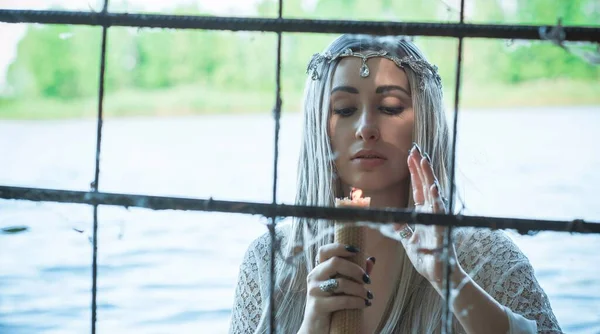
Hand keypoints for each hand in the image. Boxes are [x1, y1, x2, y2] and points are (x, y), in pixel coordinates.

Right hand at [298, 243, 375, 333]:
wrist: (317, 329)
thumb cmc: (332, 305)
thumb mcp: (343, 287)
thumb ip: (355, 273)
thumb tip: (371, 259)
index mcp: (319, 269)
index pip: (325, 251)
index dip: (340, 247)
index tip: (357, 250)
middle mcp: (314, 277)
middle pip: (335, 263)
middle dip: (355, 269)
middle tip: (368, 279)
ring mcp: (314, 291)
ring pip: (340, 283)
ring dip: (359, 289)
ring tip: (368, 295)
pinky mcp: (318, 306)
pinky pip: (341, 301)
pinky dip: (357, 302)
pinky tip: (365, 304)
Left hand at [393, 143, 464, 292]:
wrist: (436, 273)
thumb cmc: (425, 256)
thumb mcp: (407, 238)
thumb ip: (402, 227)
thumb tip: (392, 219)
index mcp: (424, 213)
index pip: (418, 187)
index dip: (415, 171)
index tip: (411, 155)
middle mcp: (432, 212)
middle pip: (426, 185)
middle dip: (420, 167)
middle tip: (416, 149)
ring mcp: (438, 219)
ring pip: (433, 193)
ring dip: (428, 177)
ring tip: (424, 161)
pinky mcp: (441, 230)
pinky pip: (438, 213)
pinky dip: (437, 200)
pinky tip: (434, 188)